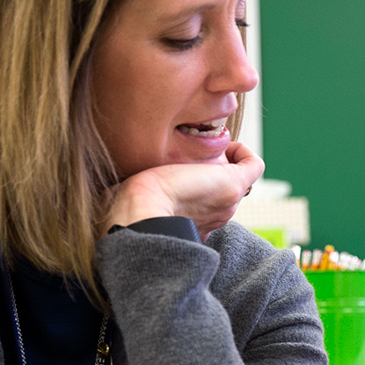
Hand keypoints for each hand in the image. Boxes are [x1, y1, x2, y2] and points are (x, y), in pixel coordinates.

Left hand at [103, 143, 263, 237]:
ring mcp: (227, 202)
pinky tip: (224, 143)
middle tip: (194, 154)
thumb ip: (132, 194)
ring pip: (239, 177)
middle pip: (227, 189)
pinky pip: (254, 165)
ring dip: (226, 158)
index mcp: (195, 221)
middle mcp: (216, 215)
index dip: (201, 183)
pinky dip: (243, 151)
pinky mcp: (233, 184)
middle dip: (215, 168)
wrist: (140, 214)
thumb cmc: (128, 208)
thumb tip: (111, 187)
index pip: (209, 203)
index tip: (182, 171)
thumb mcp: (131, 199)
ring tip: (206, 147)